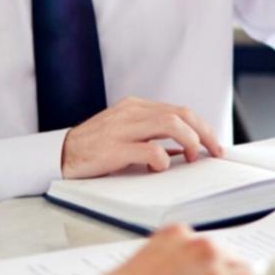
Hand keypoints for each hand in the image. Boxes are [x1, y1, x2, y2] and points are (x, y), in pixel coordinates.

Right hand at [61, 97, 223, 178]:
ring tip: (193, 157)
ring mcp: (123, 128)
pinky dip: (162, 158)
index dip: (202, 126)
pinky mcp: (114, 147)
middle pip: (181, 114)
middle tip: (215, 151)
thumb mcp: (125, 134)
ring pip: (170, 124)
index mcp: (136, 107)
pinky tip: (161, 167)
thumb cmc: (94, 149)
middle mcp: (132, 112)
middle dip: (204, 132)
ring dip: (190, 141)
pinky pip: (149, 149)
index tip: (214, 143)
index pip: (179, 110)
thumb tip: (183, 149)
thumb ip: (151, 136)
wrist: (59, 155)